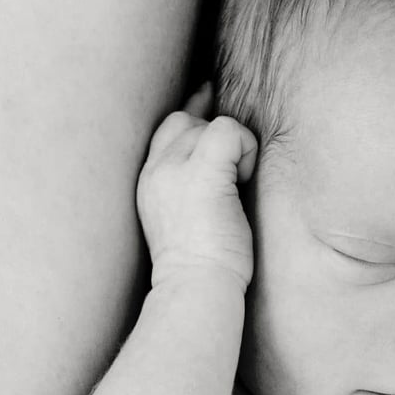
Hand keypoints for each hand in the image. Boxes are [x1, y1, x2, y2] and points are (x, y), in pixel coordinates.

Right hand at [137, 82, 257, 290]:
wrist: (195, 289)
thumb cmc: (203, 267)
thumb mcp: (184, 219)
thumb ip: (190, 186)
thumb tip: (220, 159)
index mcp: (149, 182)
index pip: (166, 129)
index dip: (193, 116)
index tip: (211, 105)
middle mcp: (156, 171)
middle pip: (185, 121)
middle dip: (213, 136)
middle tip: (234, 173)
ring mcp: (176, 170)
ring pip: (205, 124)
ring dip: (233, 149)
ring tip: (239, 185)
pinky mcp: (204, 175)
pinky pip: (227, 130)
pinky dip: (245, 148)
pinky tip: (244, 179)